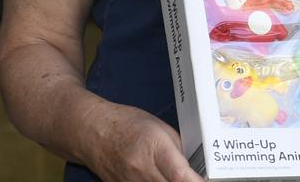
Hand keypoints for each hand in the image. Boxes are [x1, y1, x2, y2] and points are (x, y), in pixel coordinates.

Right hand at [83, 102, 203, 181]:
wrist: (92, 132)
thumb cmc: (126, 124)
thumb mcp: (161, 129)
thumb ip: (180, 150)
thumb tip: (196, 168)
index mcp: (155, 149)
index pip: (180, 175)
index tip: (207, 181)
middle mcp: (142, 170)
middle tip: (197, 178)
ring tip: (178, 176)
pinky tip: (161, 178)